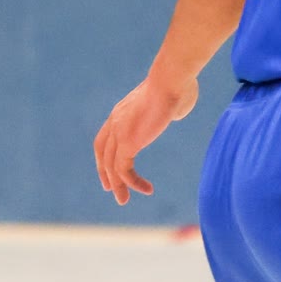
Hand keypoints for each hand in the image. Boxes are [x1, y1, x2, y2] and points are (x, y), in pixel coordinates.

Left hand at [93, 70, 197, 203]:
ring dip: (117, 185)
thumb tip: (175, 112)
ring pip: (111, 165)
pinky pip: (123, 169)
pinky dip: (132, 183)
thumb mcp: (170, 100)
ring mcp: (119, 132)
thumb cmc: (178, 85)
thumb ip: (168, 109)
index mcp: (122, 112)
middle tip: (110, 190)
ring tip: (124, 200)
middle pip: (102, 152)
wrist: (171, 81)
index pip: (106, 137)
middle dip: (105, 172)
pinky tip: (146, 189)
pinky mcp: (127, 142)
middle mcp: (116, 121)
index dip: (106, 155)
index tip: (112, 168)